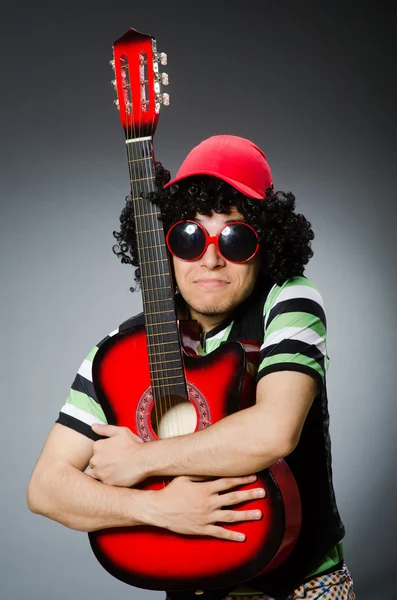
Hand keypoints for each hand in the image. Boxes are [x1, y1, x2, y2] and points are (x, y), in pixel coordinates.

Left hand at [86, 424, 143, 486]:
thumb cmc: (133, 445)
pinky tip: (116, 476)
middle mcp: (96, 459)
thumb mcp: (120, 432)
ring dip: (101, 472)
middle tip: (114, 462)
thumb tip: (93, 426)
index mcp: (98, 446)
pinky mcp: (106, 482)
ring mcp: (100, 472)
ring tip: (113, 470)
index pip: (94, 450)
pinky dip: (107, 480)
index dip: (103, 451)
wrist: (143, 460)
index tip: (111, 453)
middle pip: (93, 462)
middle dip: (101, 462)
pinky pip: (102, 482)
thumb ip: (105, 429)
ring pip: (95, 473)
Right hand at [146, 474, 265, 540]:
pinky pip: (220, 533)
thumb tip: (212, 466)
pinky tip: (243, 537)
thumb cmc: (170, 491)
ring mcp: (206, 517)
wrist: (158, 509)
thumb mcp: (185, 477)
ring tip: (259, 514)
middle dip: (249, 494)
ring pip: (231, 516)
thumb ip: (199, 473)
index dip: (241, 479)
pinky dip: (232, 535)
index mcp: (205, 489)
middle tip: (263, 492)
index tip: (253, 476)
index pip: (227, 482)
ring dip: (246, 515)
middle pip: (233, 498)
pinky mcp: (202, 529)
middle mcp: (208, 502)